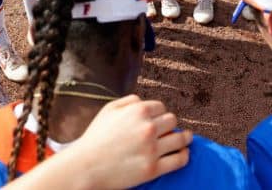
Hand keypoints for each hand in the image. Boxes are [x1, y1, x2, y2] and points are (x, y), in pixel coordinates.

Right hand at [72, 95, 190, 188]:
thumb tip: (144, 102)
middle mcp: (148, 128)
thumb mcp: (108, 110)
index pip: (161, 108)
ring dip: (184, 138)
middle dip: (169, 125)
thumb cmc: (96, 137)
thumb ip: (129, 101)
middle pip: (172, 121)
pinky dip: (184, 155)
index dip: (159, 114)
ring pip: (180, 139)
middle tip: (167, 131)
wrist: (86, 166)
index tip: (158, 121)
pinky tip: (183, 153)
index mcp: (138, 111)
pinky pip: (179, 160)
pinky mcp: (153, 169)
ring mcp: (152, 149)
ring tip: (185, 139)